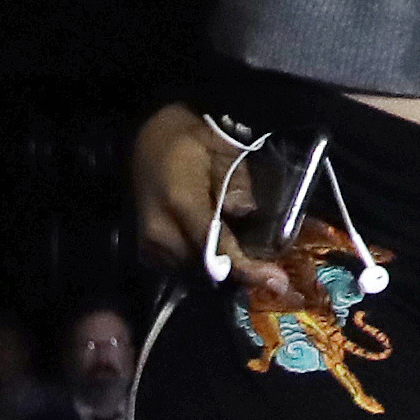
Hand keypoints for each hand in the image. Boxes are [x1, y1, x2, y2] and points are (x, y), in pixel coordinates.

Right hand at [131, 106, 293, 303]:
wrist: (145, 136)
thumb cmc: (187, 138)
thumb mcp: (221, 146)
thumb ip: (234, 179)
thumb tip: (245, 211)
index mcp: (180, 202)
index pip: (216, 246)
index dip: (246, 268)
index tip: (274, 282)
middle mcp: (160, 231)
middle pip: (207, 266)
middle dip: (240, 270)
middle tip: (273, 271)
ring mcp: (150, 243)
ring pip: (196, 270)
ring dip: (224, 267)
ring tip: (253, 260)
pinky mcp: (147, 249)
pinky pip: (183, 265)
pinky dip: (206, 262)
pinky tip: (225, 250)